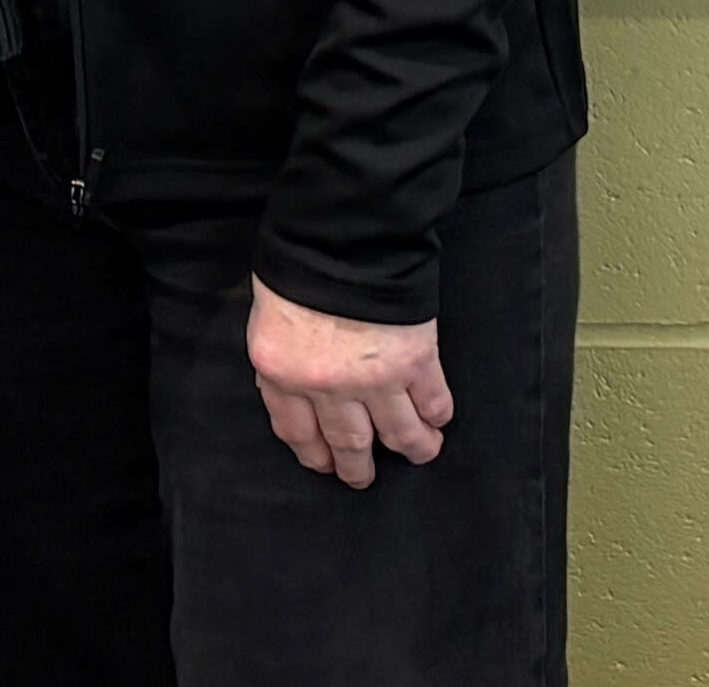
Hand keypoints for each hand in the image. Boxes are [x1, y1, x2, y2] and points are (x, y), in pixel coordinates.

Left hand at [244, 277, 450, 488]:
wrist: (342, 232)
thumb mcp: (269, 314)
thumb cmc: (300, 261)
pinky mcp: (414, 360)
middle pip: (347, 442)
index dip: (313, 453)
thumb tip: (297, 382)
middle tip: (362, 477)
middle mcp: (326, 386)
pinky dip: (437, 414)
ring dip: (412, 448)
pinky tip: (438, 420)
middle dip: (357, 466)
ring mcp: (373, 378)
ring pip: (398, 433)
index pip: (296, 431)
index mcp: (282, 372)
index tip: (323, 462)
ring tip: (420, 454)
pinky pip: (432, 401)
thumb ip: (283, 356)